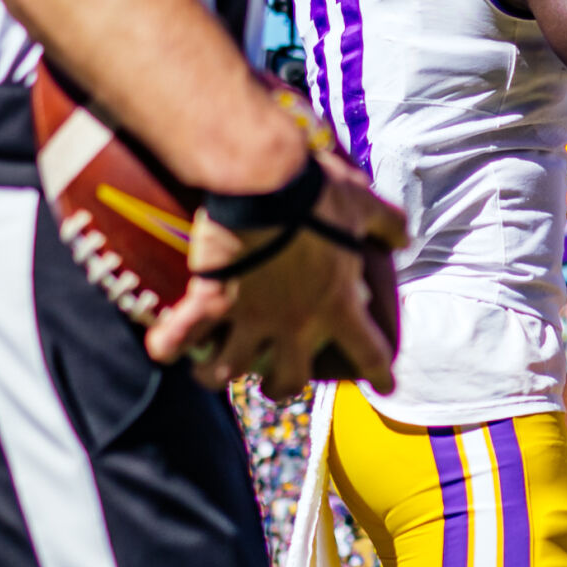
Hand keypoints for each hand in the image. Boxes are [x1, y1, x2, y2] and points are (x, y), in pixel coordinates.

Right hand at [146, 151, 407, 398]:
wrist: (264, 179)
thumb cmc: (318, 192)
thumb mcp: (364, 205)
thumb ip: (388, 224)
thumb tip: (404, 237)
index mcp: (336, 301)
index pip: (368, 349)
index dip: (380, 372)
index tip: (386, 387)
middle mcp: (295, 321)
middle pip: (289, 378)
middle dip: (282, 386)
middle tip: (277, 381)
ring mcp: (250, 316)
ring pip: (230, 370)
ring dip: (220, 375)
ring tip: (212, 372)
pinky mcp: (211, 299)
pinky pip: (182, 334)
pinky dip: (168, 345)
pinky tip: (162, 350)